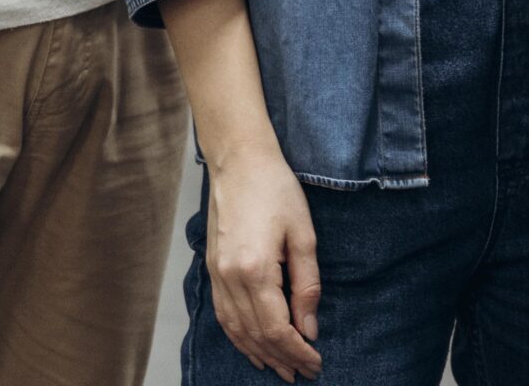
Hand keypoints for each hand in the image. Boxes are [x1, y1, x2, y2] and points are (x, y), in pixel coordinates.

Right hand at [201, 146, 321, 380]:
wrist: (239, 162)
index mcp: (255, 272)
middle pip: (256, 336)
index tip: (316, 363)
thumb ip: (307, 285)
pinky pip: (223, 316)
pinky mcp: (212, 271)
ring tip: (281, 369)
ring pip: (237, 331)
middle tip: (304, 373)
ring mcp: (217, 277)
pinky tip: (252, 347)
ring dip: (259, 354)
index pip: (277, 329)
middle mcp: (230, 280)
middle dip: (281, 359)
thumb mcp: (303, 235)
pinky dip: (239, 337)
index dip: (298, 351)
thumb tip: (310, 328)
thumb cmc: (276, 190)